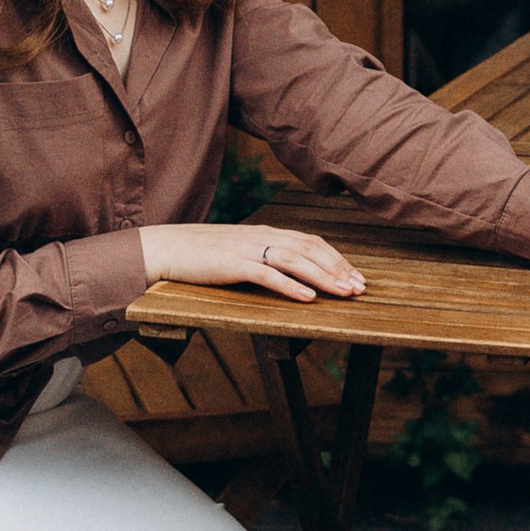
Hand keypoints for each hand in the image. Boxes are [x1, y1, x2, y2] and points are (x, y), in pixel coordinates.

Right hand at [138, 221, 366, 301]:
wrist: (169, 247)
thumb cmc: (205, 253)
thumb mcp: (243, 250)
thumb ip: (267, 256)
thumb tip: (293, 271)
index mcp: (268, 232)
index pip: (312, 242)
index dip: (337, 258)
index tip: (356, 276)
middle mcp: (263, 237)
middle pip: (311, 250)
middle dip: (339, 268)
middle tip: (360, 288)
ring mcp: (249, 250)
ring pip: (295, 261)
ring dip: (323, 277)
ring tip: (343, 292)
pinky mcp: (234, 265)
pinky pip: (268, 275)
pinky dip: (290, 286)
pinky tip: (307, 298)